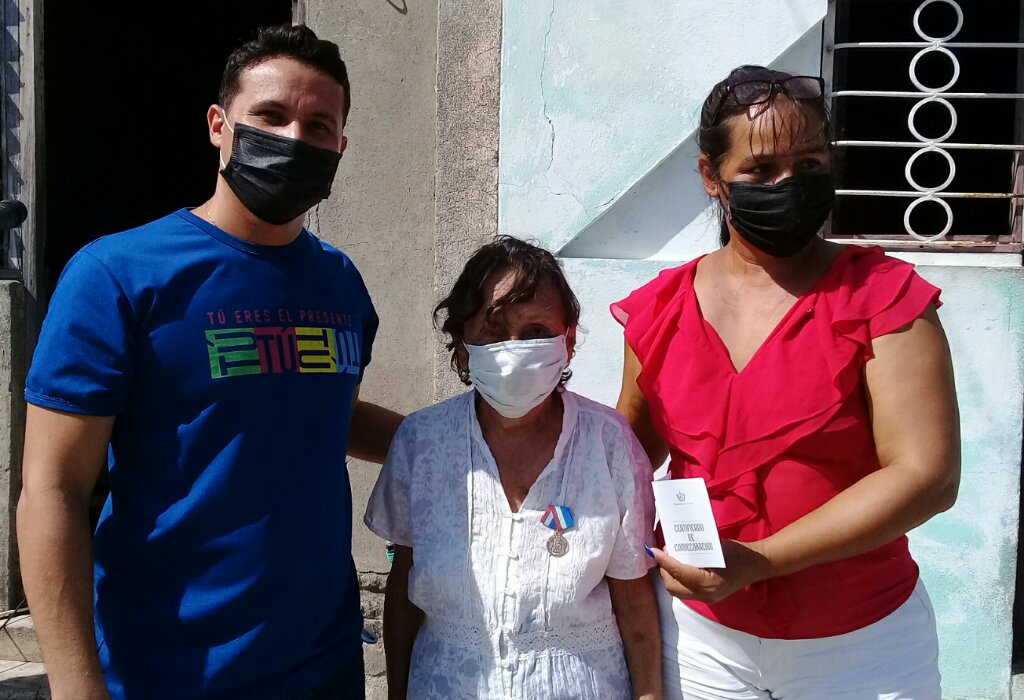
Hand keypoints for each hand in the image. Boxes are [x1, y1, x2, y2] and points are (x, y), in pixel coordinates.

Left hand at [650, 540, 770, 604]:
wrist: (757, 565)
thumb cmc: (739, 553)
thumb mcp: (716, 546)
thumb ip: (694, 549)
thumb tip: (672, 545)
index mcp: (709, 583)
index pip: (679, 573)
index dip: (664, 561)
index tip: (654, 550)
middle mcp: (706, 595)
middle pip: (673, 587)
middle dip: (663, 570)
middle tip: (662, 553)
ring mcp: (707, 598)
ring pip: (677, 591)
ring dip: (669, 575)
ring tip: (667, 559)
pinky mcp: (707, 596)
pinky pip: (685, 590)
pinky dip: (677, 579)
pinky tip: (677, 566)